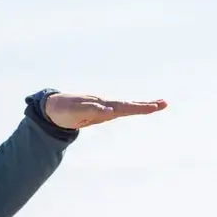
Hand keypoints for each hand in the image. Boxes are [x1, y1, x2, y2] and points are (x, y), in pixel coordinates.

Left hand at [44, 93, 167, 129]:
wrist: (52, 108)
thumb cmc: (63, 109)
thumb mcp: (75, 111)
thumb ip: (92, 110)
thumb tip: (111, 111)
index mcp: (102, 104)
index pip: (124, 107)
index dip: (138, 107)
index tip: (153, 107)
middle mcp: (106, 104)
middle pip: (129, 105)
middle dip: (147, 105)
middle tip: (165, 104)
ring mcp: (105, 107)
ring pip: (128, 106)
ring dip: (144, 106)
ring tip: (160, 105)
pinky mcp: (103, 112)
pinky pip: (121, 110)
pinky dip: (134, 108)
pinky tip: (141, 108)